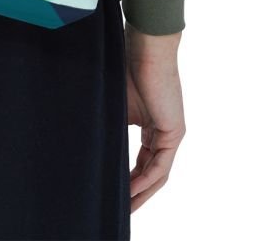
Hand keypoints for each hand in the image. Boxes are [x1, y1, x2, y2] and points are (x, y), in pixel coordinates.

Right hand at [124, 29, 185, 212]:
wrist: (145, 48)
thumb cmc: (126, 67)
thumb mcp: (115, 104)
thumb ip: (110, 126)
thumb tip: (85, 143)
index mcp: (151, 125)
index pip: (141, 161)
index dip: (127, 180)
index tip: (112, 192)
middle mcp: (163, 132)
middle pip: (150, 173)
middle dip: (135, 193)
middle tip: (119, 210)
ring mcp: (171, 132)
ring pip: (157, 174)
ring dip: (141, 193)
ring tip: (124, 208)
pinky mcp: (174, 131)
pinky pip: (160, 166)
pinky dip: (145, 181)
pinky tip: (130, 191)